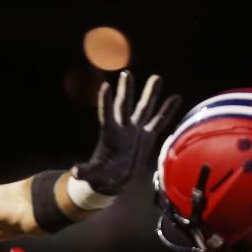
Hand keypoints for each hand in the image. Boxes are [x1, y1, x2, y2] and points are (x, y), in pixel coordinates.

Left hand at [72, 71, 180, 195]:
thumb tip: (74, 173)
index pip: (106, 114)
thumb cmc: (102, 174)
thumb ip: (86, 171)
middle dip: (126, 90)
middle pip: (124, 105)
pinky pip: (159, 121)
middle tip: (126, 74)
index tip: (105, 86)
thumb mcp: (93, 173)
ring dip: (150, 94)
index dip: (106, 101)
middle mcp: (122, 128)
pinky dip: (167, 111)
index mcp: (109, 134)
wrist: (115, 177)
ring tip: (156, 77)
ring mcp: (135, 130)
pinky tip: (176, 97)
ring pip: (143, 108)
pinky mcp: (147, 136)